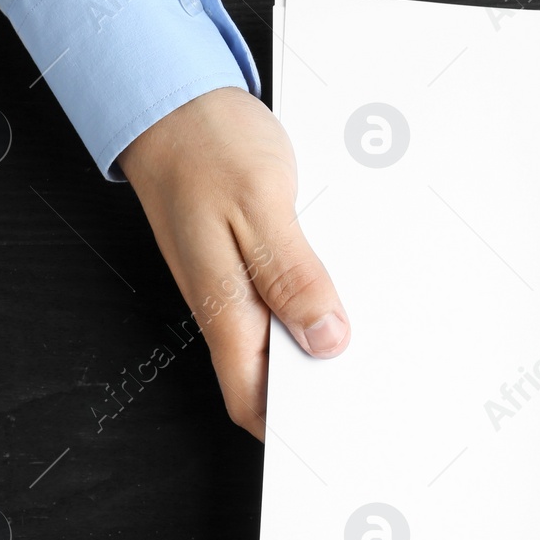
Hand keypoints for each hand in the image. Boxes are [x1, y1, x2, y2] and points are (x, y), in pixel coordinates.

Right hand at [119, 86, 349, 439]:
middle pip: (271, 373)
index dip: (288, 430)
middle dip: (315, 389)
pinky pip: (282, 295)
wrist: (172, 99)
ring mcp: (232, 281)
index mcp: (223, 305)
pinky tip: (343, 291)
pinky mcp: (243, 256)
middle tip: (368, 393)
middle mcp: (224, 302)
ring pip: (280, 334)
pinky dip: (313, 301)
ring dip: (318, 342)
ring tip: (368, 347)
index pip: (252, 399)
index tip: (332, 440)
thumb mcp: (261, 206)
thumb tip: (326, 338)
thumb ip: (293, 275)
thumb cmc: (206, 144)